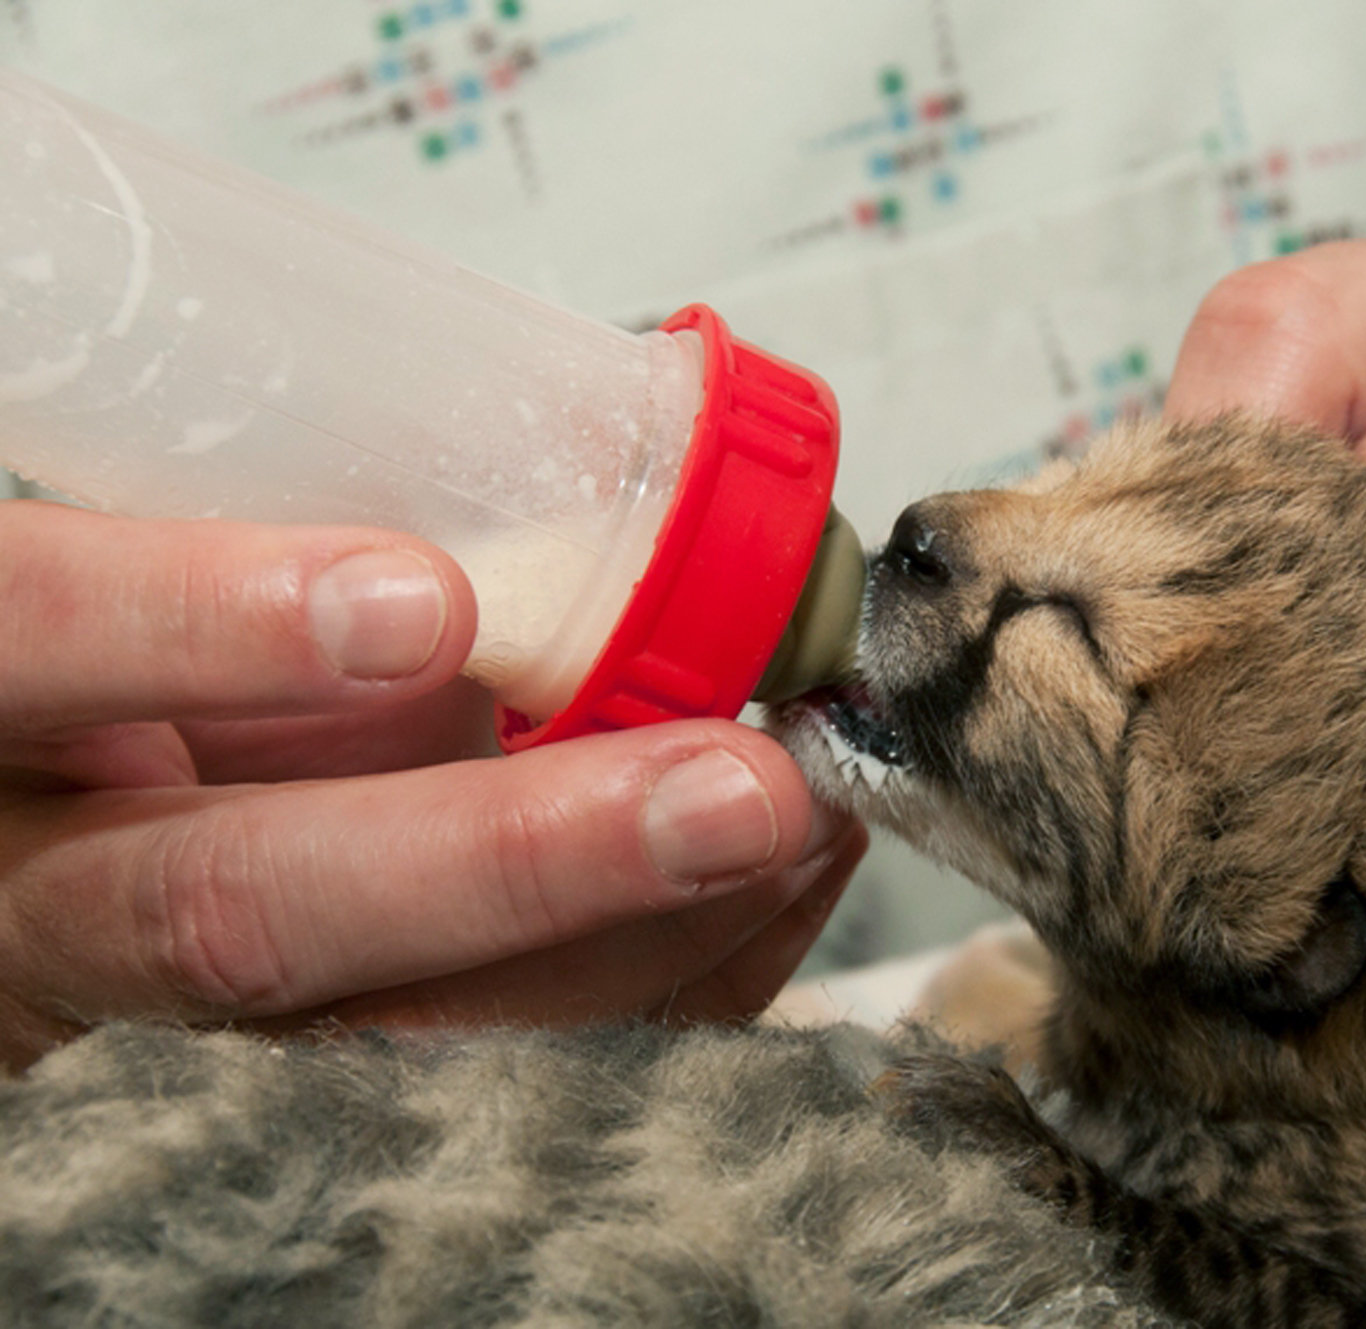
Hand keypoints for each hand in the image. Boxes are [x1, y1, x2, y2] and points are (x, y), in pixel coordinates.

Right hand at [0, 501, 862, 1068]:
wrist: (37, 841)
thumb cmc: (105, 664)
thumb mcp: (135, 563)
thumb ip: (260, 527)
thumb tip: (548, 454)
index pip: (25, 642)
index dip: (196, 625)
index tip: (419, 601)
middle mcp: (51, 890)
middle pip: (237, 913)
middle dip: (511, 859)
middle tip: (730, 792)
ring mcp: (161, 1017)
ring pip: (385, 1032)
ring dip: (634, 933)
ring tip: (800, 822)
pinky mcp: (286, 1079)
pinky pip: (489, 1067)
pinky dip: (660, 983)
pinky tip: (777, 895)